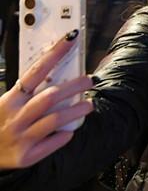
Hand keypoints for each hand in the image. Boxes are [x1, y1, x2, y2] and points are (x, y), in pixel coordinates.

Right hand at [0, 30, 92, 169]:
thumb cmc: (0, 124)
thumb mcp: (7, 104)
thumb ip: (28, 92)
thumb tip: (57, 72)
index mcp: (10, 100)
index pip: (35, 71)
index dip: (55, 53)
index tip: (71, 39)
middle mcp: (15, 117)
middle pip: (51, 96)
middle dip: (74, 86)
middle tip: (89, 80)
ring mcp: (20, 137)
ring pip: (55, 119)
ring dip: (76, 110)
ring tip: (89, 105)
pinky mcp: (26, 156)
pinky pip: (52, 142)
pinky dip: (64, 135)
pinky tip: (69, 131)